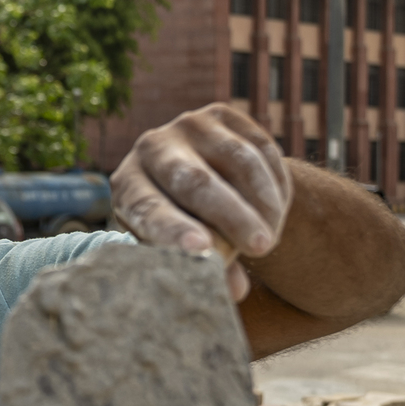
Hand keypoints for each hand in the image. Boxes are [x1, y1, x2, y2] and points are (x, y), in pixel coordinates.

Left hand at [110, 103, 292, 299]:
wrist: (199, 179)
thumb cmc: (183, 226)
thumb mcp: (180, 248)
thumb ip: (203, 267)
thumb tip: (235, 291)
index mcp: (128, 185)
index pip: (148, 208)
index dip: (174, 230)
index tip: (201, 250)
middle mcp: (151, 146)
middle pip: (194, 180)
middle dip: (231, 216)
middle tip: (260, 247)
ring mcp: (187, 125)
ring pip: (237, 161)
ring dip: (262, 202)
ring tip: (271, 237)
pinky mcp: (221, 114)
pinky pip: (260, 147)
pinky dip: (275, 183)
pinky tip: (276, 212)